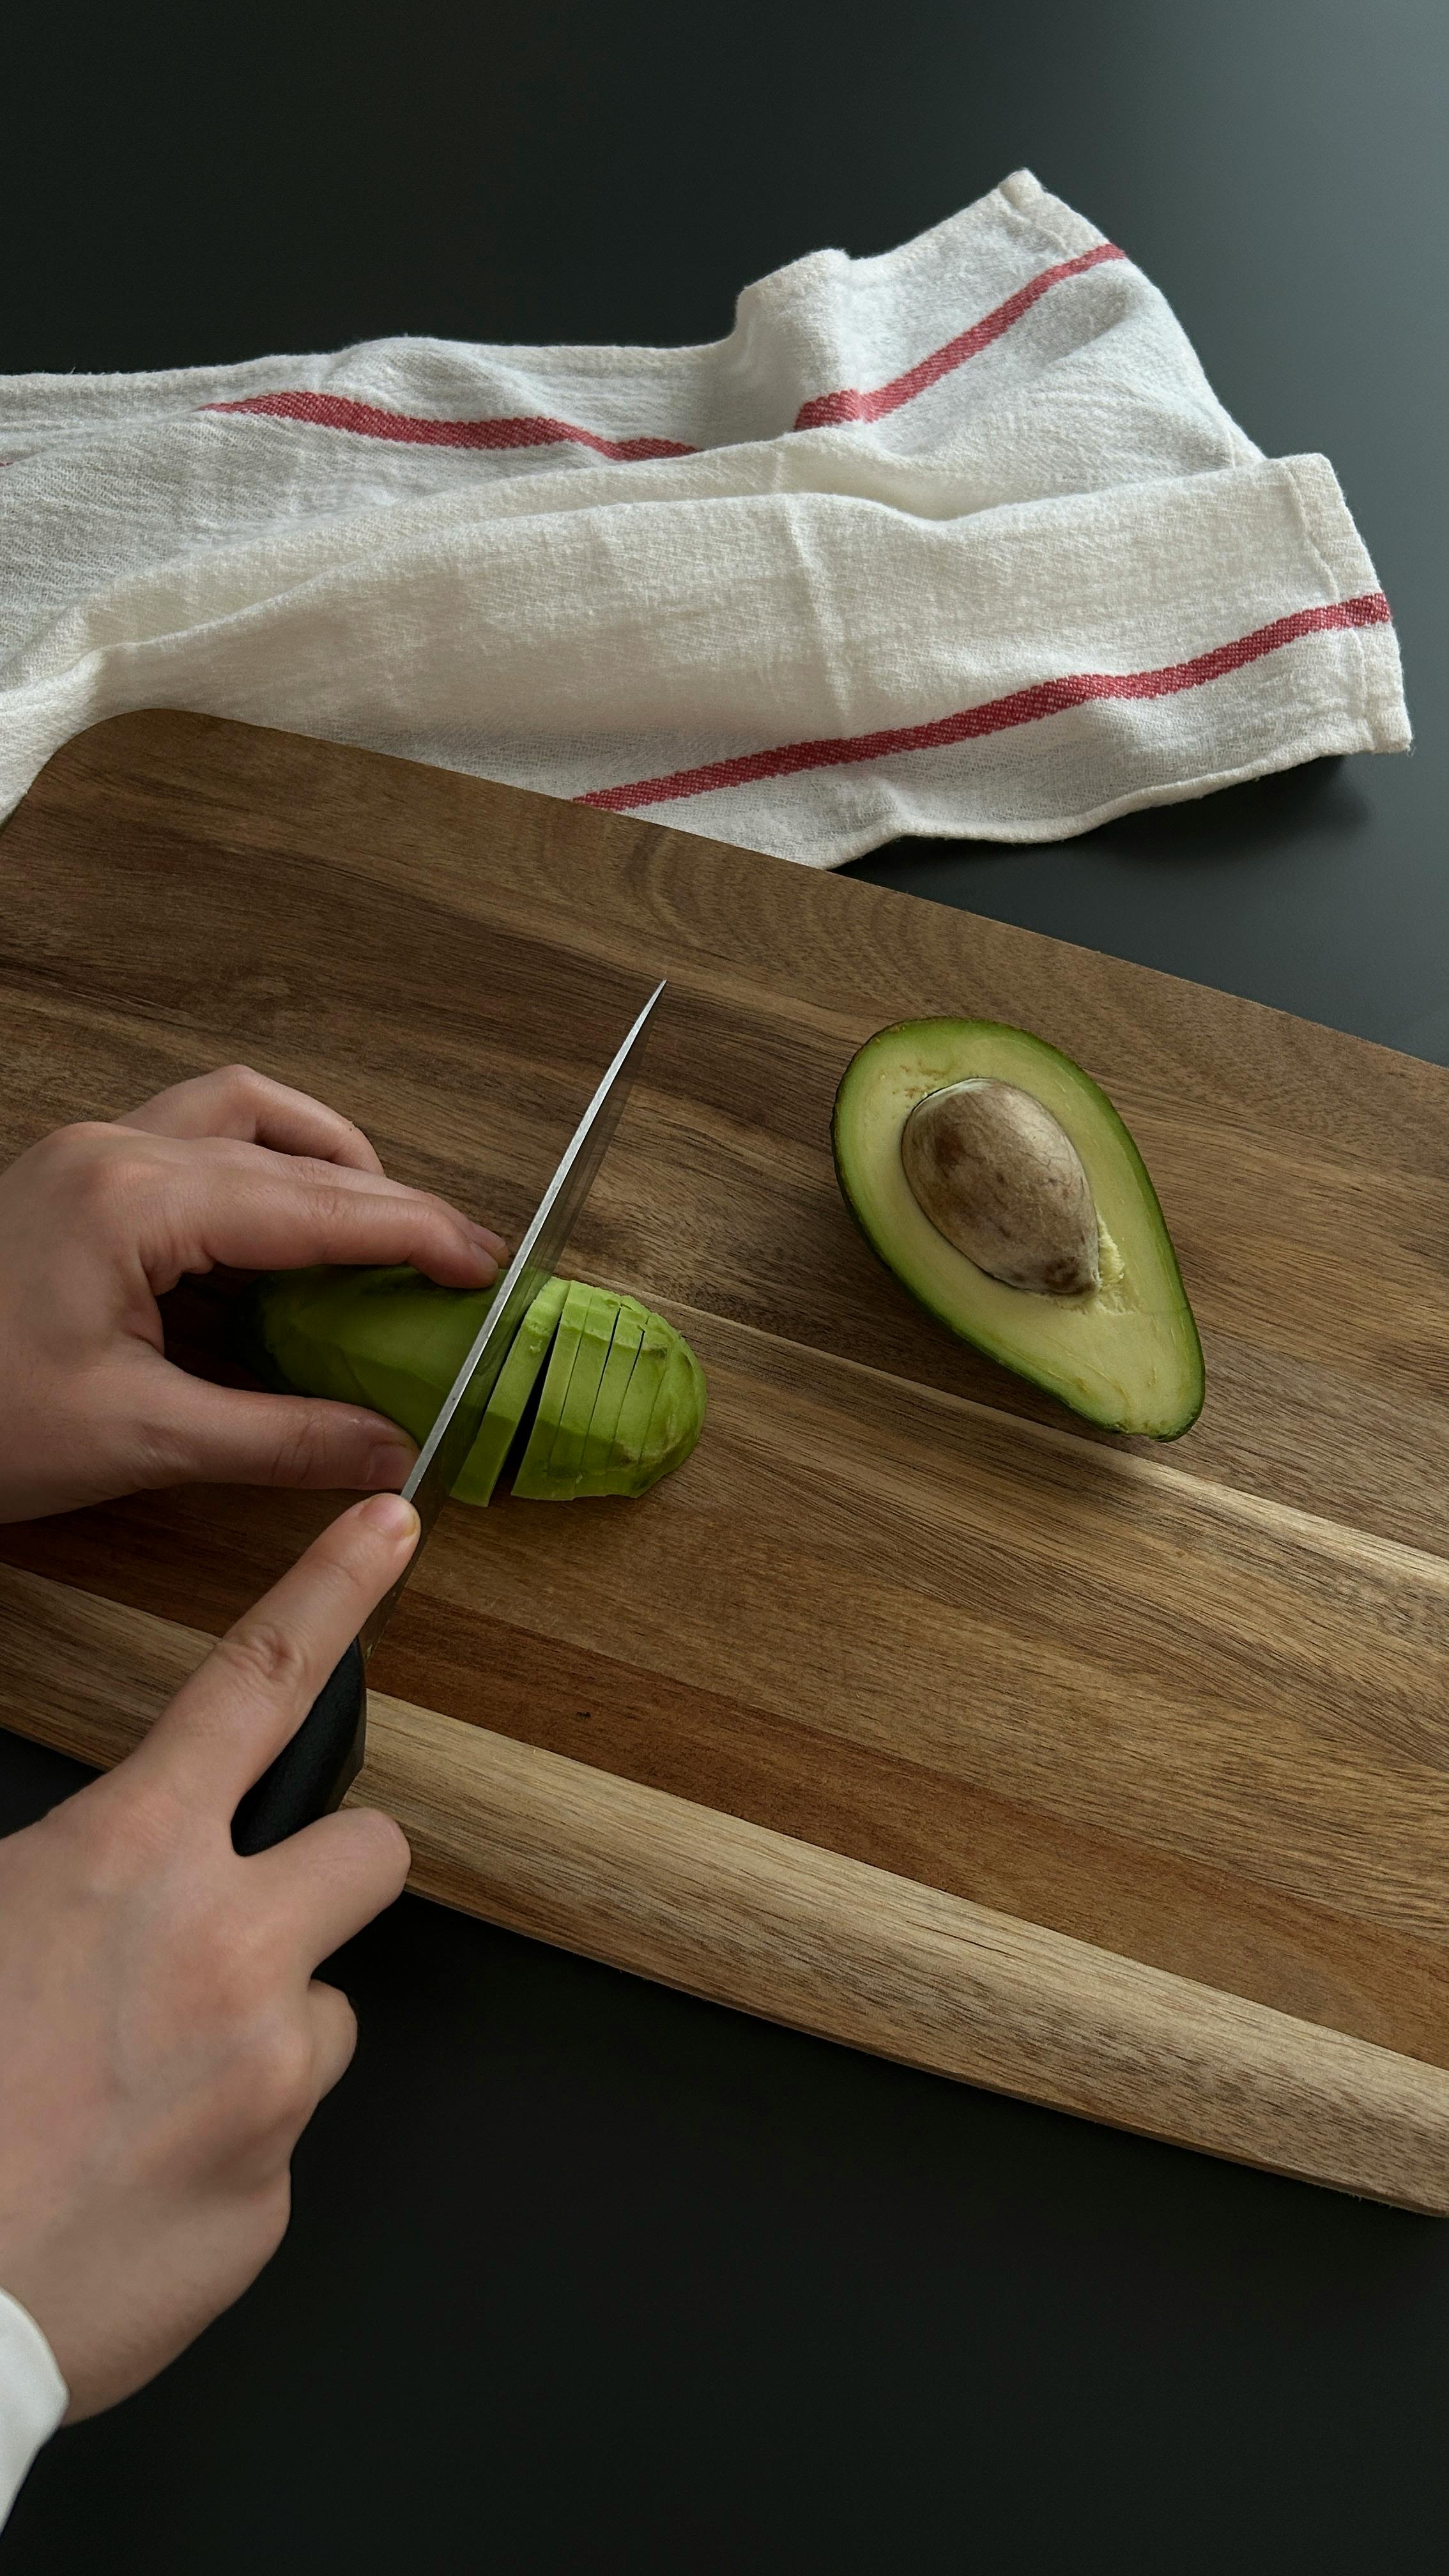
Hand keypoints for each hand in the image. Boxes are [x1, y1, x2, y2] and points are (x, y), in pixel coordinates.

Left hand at [0, 1064, 505, 1521]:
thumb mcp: (136, 1439)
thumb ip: (278, 1438)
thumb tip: (390, 1451)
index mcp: (137, 1199)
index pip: (318, 1204)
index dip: (418, 1234)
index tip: (490, 1266)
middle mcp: (117, 1149)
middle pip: (292, 1148)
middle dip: (387, 1202)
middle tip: (458, 1264)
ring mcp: (90, 1153)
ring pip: (241, 1112)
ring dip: (323, 1158)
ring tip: (380, 1231)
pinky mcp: (73, 1178)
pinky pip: (194, 1139)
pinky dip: (261, 1172)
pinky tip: (285, 1242)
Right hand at [0, 1490, 418, 2420]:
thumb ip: (63, 1875)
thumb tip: (98, 1875)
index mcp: (126, 1866)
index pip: (256, 1684)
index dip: (334, 1588)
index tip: (394, 1524)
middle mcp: (224, 1953)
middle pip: (369, 1853)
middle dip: (321, 1879)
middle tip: (235, 1931)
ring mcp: (265, 2079)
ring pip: (324, 2012)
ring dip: (261, 2031)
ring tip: (140, 2091)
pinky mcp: (274, 2196)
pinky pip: (278, 2141)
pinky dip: (222, 2150)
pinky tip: (132, 2180)